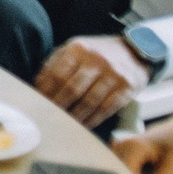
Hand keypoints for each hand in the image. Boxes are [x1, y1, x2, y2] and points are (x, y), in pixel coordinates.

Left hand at [33, 35, 150, 127]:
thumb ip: (55, 64)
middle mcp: (97, 60)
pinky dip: (93, 119)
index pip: (57, 74)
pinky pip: (106, 108)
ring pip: (89, 102)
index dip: (45, 92)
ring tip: (64, 124)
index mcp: (79, 49)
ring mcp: (113, 74)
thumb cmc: (97, 53)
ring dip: (74, 116)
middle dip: (58, 106)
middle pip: (72, 89)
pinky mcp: (126, 88)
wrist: (134, 50)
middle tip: (49, 117)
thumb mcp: (75, 50)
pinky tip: (84, 124)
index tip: (38, 103)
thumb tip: (38, 85)